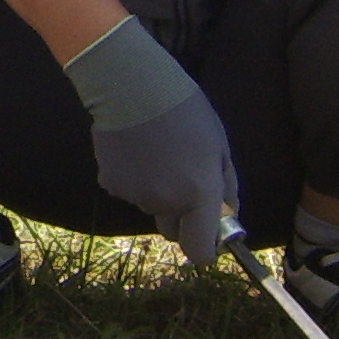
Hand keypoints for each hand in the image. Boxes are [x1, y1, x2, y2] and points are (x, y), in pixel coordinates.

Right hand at [88, 105, 239, 263]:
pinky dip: (134, 180)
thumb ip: (226, 188)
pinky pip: (129, 192)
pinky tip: (136, 151)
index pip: (201, 252)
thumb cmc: (185, 111)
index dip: (206, 247)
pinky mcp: (110, 184)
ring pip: (151, 208)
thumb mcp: (219, 145)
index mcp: (198, 193)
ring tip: (157, 155)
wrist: (131, 87)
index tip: (209, 233)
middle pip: (174, 231)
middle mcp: (165, 202)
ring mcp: (134, 195)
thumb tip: (229, 216)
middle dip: (181, 217)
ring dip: (157, 193)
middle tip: (183, 181)